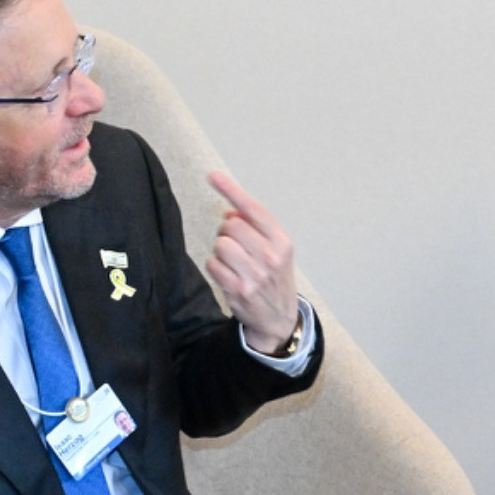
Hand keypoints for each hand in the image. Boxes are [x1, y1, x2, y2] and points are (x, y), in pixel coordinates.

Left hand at [203, 172, 300, 353]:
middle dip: (227, 232)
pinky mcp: (239, 289)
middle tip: (236, 247)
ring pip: (220, 244)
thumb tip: (230, 212)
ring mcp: (255, 274)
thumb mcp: (277, 251)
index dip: (231, 190)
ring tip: (234, 264)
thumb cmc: (274, 279)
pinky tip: (228, 276)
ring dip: (221, 252)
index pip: (253, 209)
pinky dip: (215, 267)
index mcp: (282, 242)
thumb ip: (256, 228)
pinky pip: (213, 264)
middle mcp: (271, 256)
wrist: (279, 319)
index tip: (212, 175)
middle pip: (231, 224)